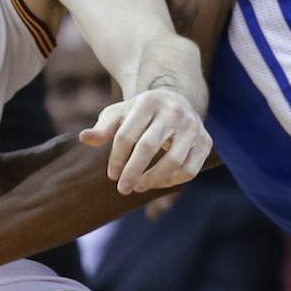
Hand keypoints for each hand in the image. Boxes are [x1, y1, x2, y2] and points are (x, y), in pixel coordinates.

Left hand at [82, 87, 210, 193]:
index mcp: (148, 102)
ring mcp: (193, 126)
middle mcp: (173, 111)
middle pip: (148, 146)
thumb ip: (103, 128)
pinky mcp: (206, 141)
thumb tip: (84, 138)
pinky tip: (158, 183)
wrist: (176, 101)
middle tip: (122, 189)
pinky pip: (190, 169)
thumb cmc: (140, 113)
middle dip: (132, 171)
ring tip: (138, 187)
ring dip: (153, 179)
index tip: (112, 175)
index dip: (117, 158)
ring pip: (173, 160)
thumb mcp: (119, 114)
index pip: (127, 134)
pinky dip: (173, 181)